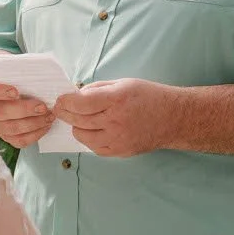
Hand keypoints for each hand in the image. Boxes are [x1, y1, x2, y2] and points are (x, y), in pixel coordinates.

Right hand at [0, 67, 54, 148]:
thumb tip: (36, 71)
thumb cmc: (10, 80)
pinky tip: (45, 126)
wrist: (6, 92)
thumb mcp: (9, 72)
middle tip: (42, 107)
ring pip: (11, 128)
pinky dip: (35, 135)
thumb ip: (17, 72)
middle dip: (24, 110)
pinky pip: (19, 140)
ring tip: (49, 116)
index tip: (15, 91)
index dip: (0, 92)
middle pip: (1, 112)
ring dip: (33, 123)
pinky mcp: (6, 136)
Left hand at [54, 78, 171, 157]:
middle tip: (60, 108)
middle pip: (78, 120)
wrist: (173, 118)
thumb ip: (98, 88)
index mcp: (117, 99)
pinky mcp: (120, 151)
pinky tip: (92, 130)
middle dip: (65, 113)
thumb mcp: (124, 83)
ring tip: (79, 119)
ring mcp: (118, 139)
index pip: (81, 103)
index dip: (66, 101)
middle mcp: (116, 120)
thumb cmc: (149, 97)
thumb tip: (76, 94)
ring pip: (82, 136)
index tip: (60, 99)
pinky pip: (94, 148)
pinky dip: (89, 138)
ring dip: (76, 126)